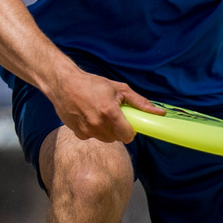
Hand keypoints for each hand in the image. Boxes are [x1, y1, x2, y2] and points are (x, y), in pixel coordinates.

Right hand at [47, 65, 161, 142]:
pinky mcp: (78, 133)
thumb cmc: (92, 83)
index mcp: (110, 113)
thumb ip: (140, 102)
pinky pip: (93, 136)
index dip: (130, 130)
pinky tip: (88, 116)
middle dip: (118, 129)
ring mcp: (87, 130)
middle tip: (112, 114)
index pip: (128, 136)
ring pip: (105, 138)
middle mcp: (98, 124)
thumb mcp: (119, 88)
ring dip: (106, 130)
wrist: (63, 84)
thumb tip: (159, 112)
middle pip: (117, 138)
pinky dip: (93, 129)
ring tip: (99, 113)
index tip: (128, 123)